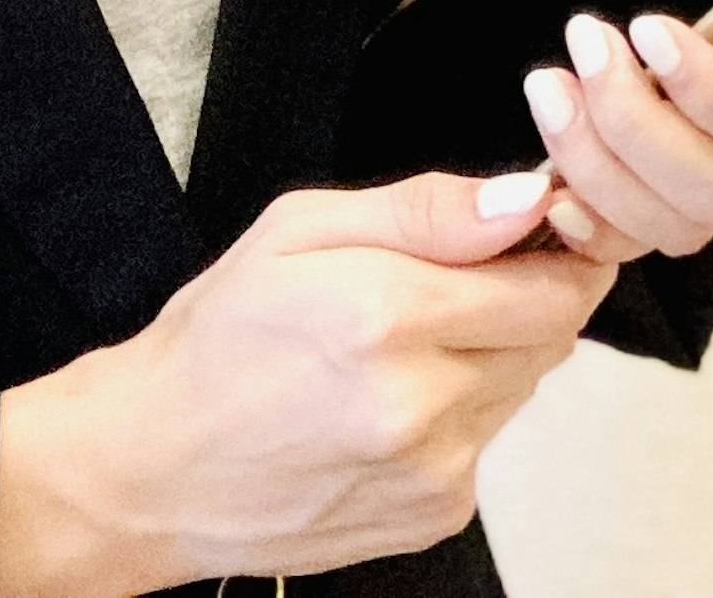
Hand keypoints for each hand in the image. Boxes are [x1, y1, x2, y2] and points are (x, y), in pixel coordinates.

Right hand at [0, 167, 611, 597]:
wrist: (151, 467)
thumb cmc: (216, 340)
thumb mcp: (300, 228)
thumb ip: (427, 210)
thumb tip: (526, 198)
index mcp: (389, 316)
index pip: (557, 283)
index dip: (561, 247)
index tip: (538, 227)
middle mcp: (422, 403)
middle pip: (552, 333)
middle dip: (522, 293)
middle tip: (447, 280)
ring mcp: (433, 470)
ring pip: (524, 385)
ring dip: (490, 352)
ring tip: (399, 342)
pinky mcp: (434, 515)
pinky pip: (487, 441)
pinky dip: (460, 411)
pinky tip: (389, 399)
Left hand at [522, 0, 712, 263]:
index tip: (652, 26)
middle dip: (635, 125)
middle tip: (583, 44)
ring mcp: (701, 187)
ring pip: (659, 224)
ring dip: (593, 160)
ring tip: (550, 82)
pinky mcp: (643, 202)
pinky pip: (620, 248)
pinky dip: (582, 222)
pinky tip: (545, 176)